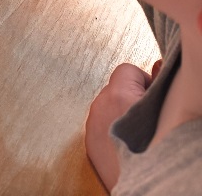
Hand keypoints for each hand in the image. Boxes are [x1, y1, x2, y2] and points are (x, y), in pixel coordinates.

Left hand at [85, 63, 152, 190]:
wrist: (146, 187)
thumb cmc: (157, 150)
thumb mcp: (163, 110)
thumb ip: (157, 86)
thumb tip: (157, 70)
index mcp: (118, 96)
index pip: (126, 70)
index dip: (142, 80)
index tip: (151, 93)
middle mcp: (100, 108)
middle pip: (113, 89)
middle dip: (130, 97)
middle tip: (148, 116)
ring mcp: (92, 127)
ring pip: (106, 108)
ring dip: (120, 115)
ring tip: (139, 133)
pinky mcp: (89, 144)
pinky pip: (100, 127)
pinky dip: (112, 131)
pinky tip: (128, 144)